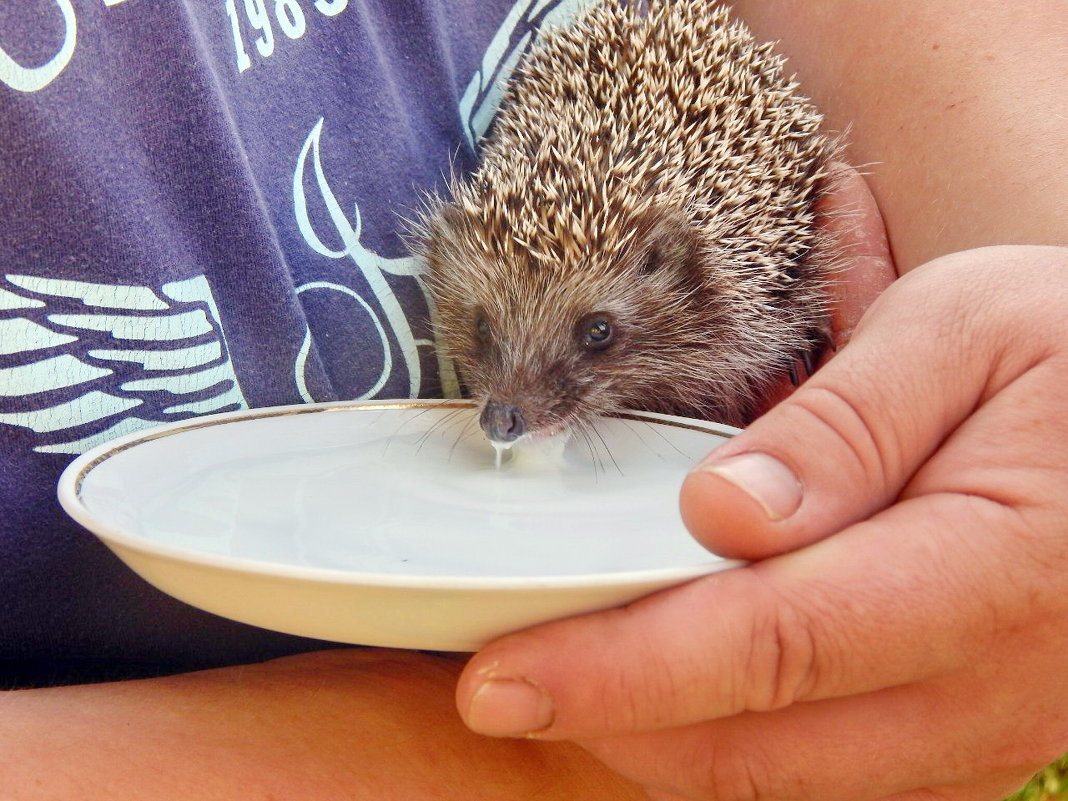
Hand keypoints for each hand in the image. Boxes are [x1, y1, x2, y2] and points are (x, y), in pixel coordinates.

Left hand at [455, 245, 1067, 800]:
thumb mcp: (964, 333)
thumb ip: (844, 429)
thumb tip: (720, 516)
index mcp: (996, 567)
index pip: (772, 646)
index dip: (624, 671)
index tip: (503, 677)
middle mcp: (997, 684)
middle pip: (766, 747)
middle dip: (615, 724)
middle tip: (503, 683)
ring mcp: (990, 728)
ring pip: (792, 783)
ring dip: (664, 743)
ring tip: (573, 683)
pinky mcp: (972, 733)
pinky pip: (835, 774)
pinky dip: (734, 744)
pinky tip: (677, 694)